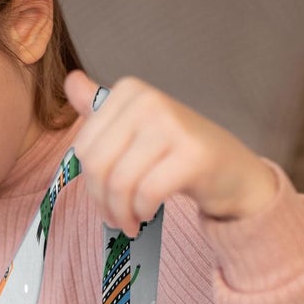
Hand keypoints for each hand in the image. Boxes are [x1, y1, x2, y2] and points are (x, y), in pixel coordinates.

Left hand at [63, 70, 279, 235]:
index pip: (84, 147)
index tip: (105, 197)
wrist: (232, 171)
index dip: (89, 181)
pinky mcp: (192, 155)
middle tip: (116, 218)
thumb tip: (71, 80)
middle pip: (98, 164)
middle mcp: (149, 100)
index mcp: (130, 90)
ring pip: (120, 182)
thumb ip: (100, 107)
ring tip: (130, 222)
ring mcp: (172, 125)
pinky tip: (147, 214)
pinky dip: (142, 212)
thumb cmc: (178, 153)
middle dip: (102, 201)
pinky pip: (147, 193)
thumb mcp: (135, 127)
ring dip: (121, 213)